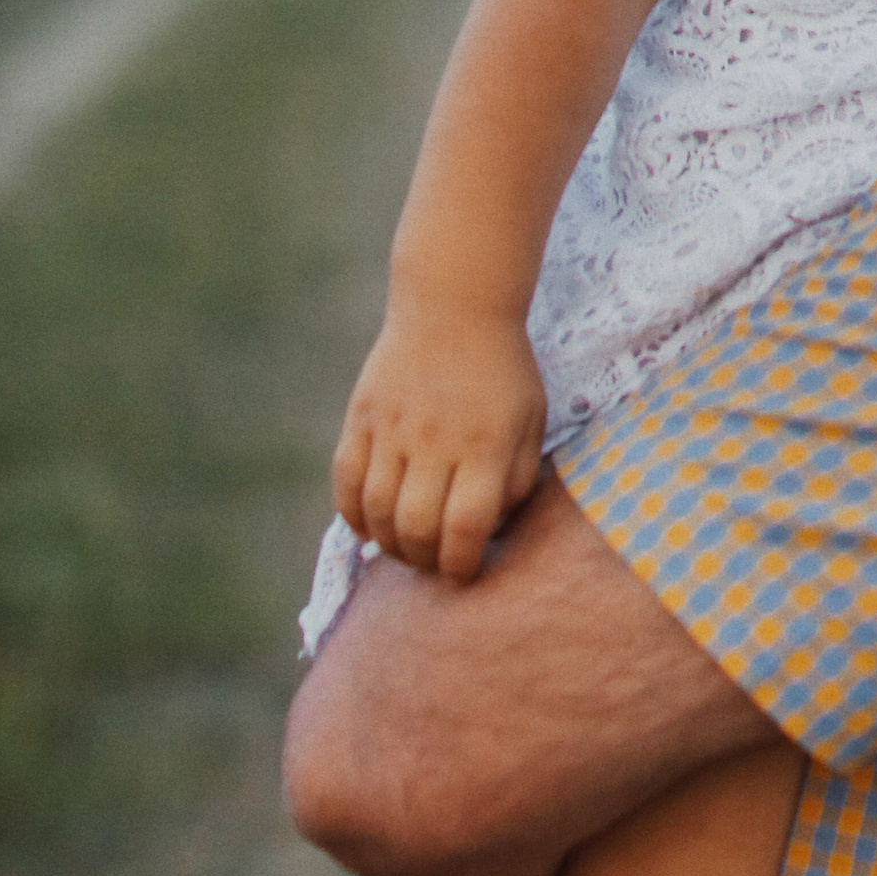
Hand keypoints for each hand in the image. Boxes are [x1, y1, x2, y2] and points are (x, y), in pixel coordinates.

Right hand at [332, 298, 547, 581]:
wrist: (455, 304)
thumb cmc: (503, 370)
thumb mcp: (532, 421)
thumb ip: (517, 479)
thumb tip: (490, 531)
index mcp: (486, 444)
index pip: (467, 527)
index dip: (464, 564)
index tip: (466, 571)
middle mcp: (436, 440)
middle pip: (417, 528)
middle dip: (425, 562)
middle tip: (434, 564)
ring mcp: (393, 428)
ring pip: (377, 512)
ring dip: (389, 545)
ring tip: (406, 548)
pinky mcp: (362, 417)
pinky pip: (345, 482)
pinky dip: (353, 516)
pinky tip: (370, 526)